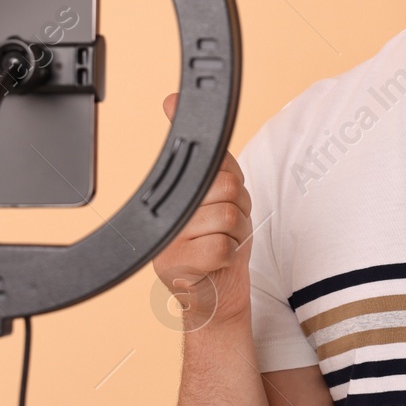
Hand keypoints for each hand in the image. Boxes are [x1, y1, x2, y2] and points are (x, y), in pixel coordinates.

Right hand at [150, 91, 252, 329]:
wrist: (216, 300)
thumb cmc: (222, 247)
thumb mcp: (223, 199)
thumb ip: (216, 161)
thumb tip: (177, 105)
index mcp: (176, 193)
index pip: (211, 162)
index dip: (228, 178)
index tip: (210, 182)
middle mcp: (165, 212)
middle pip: (225, 187)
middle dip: (240, 209)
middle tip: (227, 228)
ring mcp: (166, 239)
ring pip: (226, 217)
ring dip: (238, 234)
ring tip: (224, 243)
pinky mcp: (174, 265)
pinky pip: (222, 246)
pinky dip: (231, 256)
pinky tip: (218, 262)